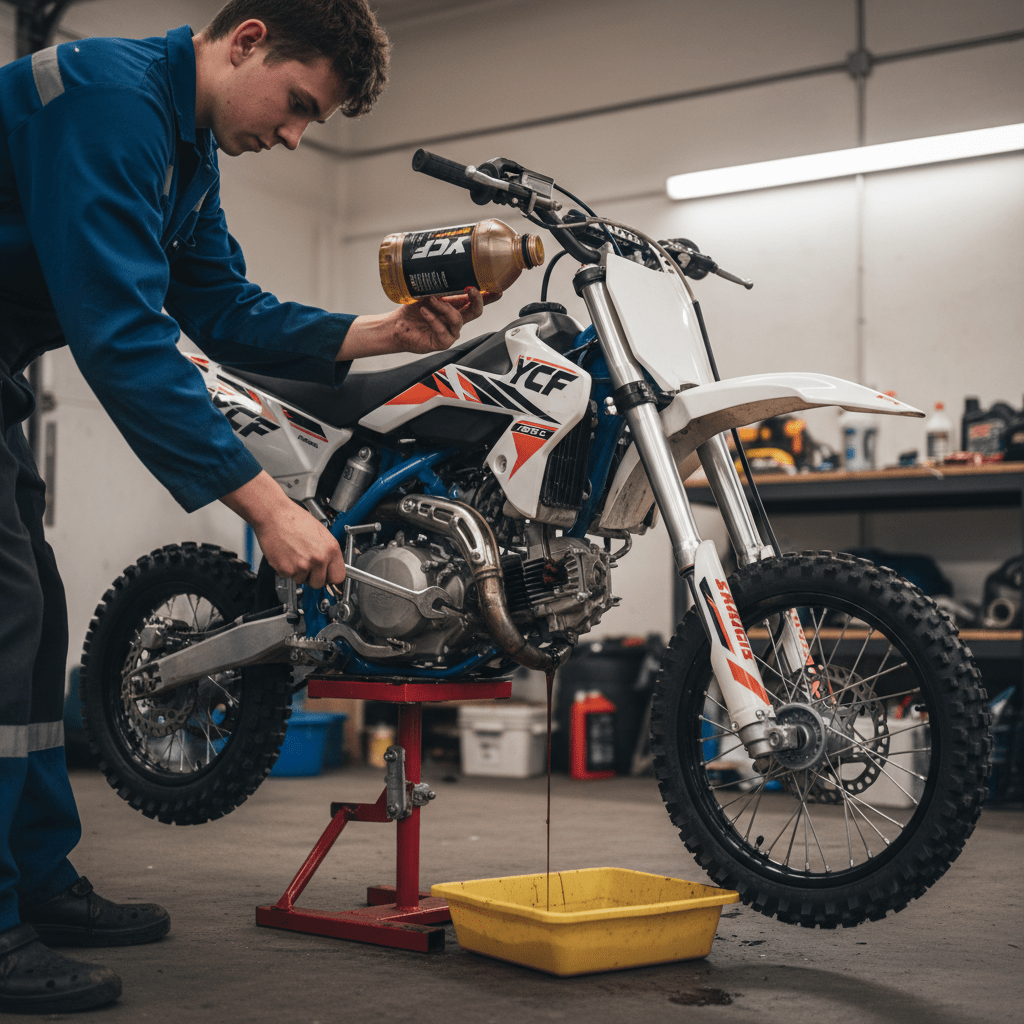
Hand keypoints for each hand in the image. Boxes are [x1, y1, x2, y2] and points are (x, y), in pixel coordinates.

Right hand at [220, 472, 345, 588]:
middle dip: (312, 577)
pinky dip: (286, 569)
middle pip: (319, 583)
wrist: (274, 515)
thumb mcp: (321, 533)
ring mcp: (302, 565)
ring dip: (298, 572)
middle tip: (306, 564)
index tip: (326, 576)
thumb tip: (331, 565)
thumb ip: (327, 552)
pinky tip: (286, 554)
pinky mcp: (286, 569)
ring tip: (294, 554)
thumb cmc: (295, 520)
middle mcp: (319, 559)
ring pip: (302, 581)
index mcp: (331, 549)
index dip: (331, 577)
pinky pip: (289, 576)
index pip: (338, 577)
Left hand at [338, 287, 501, 359]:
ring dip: (445, 307)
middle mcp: (456, 320)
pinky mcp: (442, 342)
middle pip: (476, 311)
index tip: (497, 288)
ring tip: (432, 299)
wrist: (397, 326)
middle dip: (477, 300)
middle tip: (471, 289)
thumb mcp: (427, 293)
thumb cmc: (412, 310)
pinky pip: (443, 330)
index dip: (490, 296)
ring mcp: (450, 332)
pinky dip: (433, 318)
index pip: (477, 301)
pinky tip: (425, 311)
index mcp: (456, 307)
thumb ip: (438, 285)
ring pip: (457, 319)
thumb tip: (444, 266)